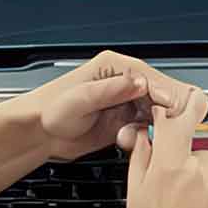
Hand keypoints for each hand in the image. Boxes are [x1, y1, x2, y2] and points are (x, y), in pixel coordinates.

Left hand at [30, 51, 191, 162]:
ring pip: (161, 114)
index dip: (166, 96)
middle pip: (165, 94)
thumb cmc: (49, 109)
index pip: (155, 77)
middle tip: (154, 129)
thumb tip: (140, 83)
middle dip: (163, 114)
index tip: (168, 114)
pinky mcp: (128, 122)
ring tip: (131, 135)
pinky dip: (146, 137)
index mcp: (117, 66)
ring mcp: (129, 103)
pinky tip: (128, 140)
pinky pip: (150, 129)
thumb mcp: (79, 98)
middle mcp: (126, 83)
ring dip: (153, 128)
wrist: (39, 133)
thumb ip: (111, 90)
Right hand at [125, 82, 207, 207]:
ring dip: (207, 188)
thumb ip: (142, 159)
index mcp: (169, 167)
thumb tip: (145, 137)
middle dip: (191, 168)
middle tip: (178, 195)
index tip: (184, 104)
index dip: (181, 110)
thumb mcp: (135, 195)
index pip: (178, 123)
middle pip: (199, 154)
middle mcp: (198, 174)